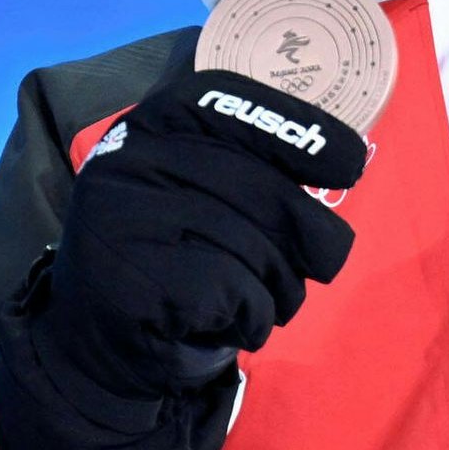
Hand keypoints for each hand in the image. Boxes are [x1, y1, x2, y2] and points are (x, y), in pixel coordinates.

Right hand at [0, 64, 369, 449]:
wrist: (94, 346)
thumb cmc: (172, 259)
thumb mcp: (198, 193)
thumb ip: (253, 165)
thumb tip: (354, 155)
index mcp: (145, 129)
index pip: (227, 103)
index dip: (297, 129)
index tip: (351, 164)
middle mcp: (128, 165)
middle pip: (263, 189)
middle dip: (307, 238)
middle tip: (315, 264)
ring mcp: (127, 224)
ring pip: (258, 248)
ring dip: (278, 289)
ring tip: (254, 302)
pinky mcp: (138, 286)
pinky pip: (237, 295)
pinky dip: (249, 318)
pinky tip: (224, 325)